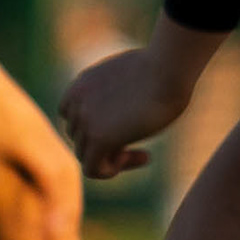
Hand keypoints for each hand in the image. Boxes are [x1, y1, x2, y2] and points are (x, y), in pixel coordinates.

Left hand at [55, 43, 193, 181]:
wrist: (169, 69)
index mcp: (82, 83)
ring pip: (85, 155)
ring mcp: (85, 119)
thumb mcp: (133, 76)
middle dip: (106, 145)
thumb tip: (125, 110)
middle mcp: (77, 101)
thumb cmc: (164, 69)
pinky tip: (143, 157)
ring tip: (143, 154)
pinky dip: (113, 171)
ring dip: (113, 159)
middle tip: (139, 146)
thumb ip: (119, 93)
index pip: (71, 116)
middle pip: (80, 138)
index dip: (94, 127)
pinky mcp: (99, 137)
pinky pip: (92, 169)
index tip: (124, 127)